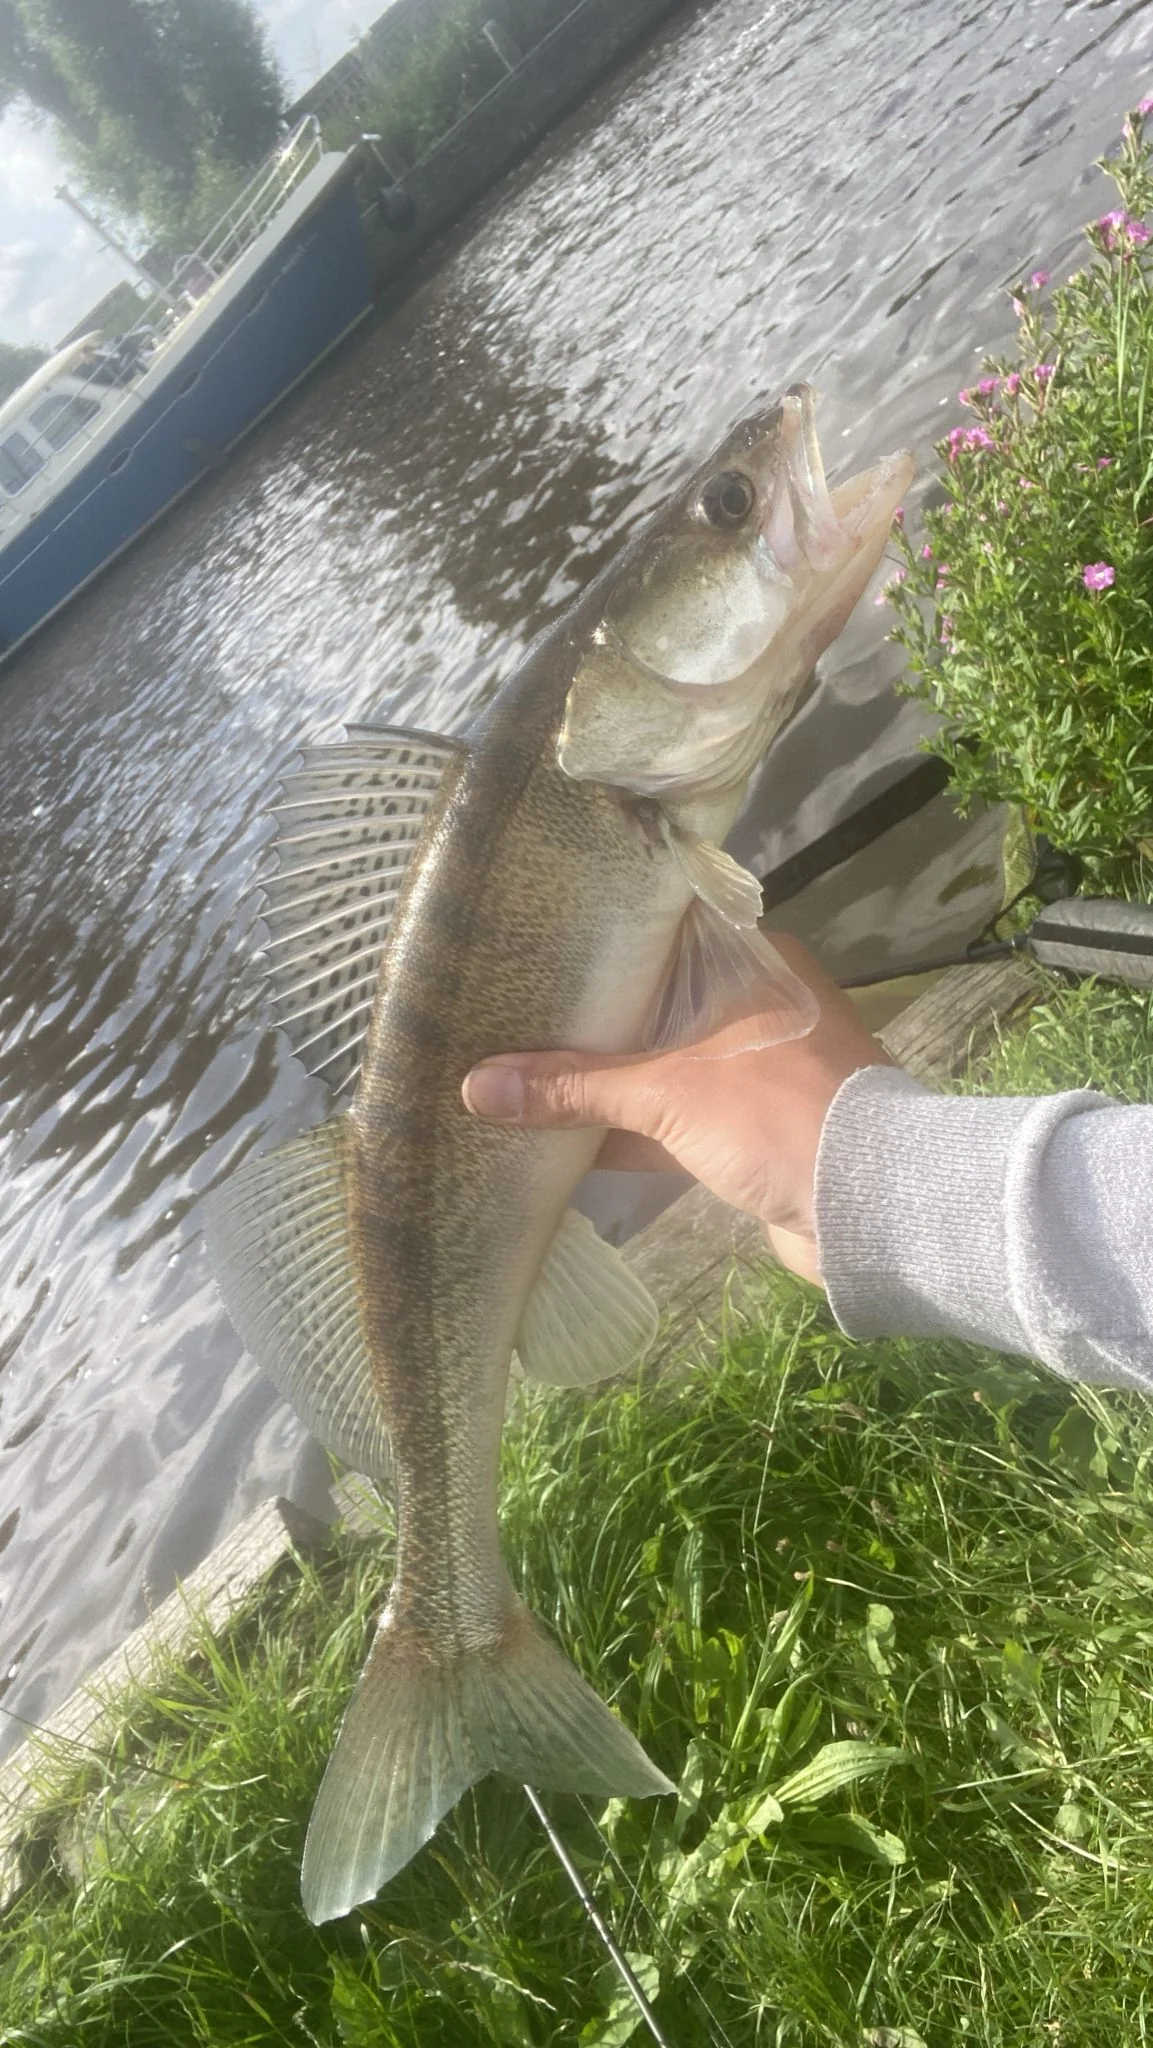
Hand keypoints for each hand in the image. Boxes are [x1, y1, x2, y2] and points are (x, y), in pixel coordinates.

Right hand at [461, 934, 895, 1285]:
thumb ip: (574, 1087)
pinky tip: (550, 1137)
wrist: (872, 1208)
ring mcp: (747, 1070)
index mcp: (748, 961)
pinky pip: (666, 1119)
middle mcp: (749, 1004)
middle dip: (578, 1019)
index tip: (522, 941)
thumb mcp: (668, 1092)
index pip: (656, 931)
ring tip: (507, 1074)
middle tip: (495, 1008)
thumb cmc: (777, 1114)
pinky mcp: (743, 1130)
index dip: (589, 940)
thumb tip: (474, 1084)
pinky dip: (619, 1129)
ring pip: (653, 1065)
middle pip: (646, 1002)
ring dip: (594, 1081)